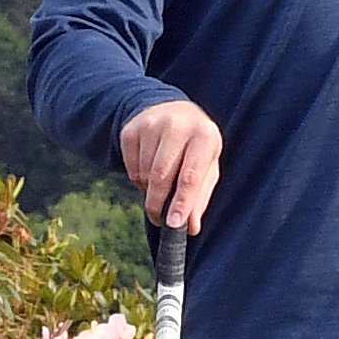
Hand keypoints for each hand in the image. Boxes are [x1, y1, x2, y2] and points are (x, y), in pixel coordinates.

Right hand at [119, 99, 223, 231]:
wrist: (172, 111)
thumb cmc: (196, 147)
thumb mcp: (207, 167)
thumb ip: (200, 197)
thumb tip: (191, 227)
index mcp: (204, 136)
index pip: (190, 176)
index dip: (181, 202)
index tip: (173, 225)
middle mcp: (177, 126)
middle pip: (161, 176)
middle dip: (158, 203)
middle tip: (159, 219)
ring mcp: (151, 125)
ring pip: (144, 174)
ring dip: (149, 190)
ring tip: (161, 187)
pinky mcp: (130, 130)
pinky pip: (130, 168)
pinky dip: (138, 179)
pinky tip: (149, 172)